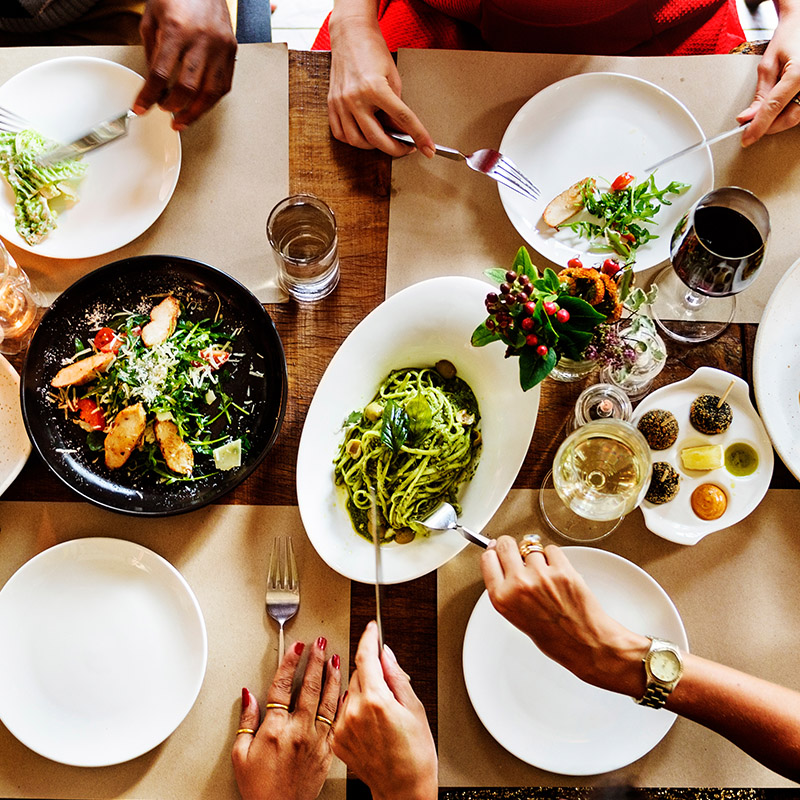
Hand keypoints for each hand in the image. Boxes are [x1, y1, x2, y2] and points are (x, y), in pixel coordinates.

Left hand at [133, 0, 236, 129]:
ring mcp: (220, 48)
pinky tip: (201, 106)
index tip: (141, 107)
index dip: (149, 95)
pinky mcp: (232, 52)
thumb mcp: (153, 18)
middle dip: (173, 106)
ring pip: (209, 93)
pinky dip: (211, 101)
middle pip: (187, 88)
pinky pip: (223, 86)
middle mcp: (201, 41)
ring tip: (182, 120)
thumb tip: (152, 82)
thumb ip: (152, 51)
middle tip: (163, 110)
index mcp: (177, 30)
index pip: (160, 74)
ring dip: (194, 112)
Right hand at [232, 638, 341, 799]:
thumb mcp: (240, 753)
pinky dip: (342, 702)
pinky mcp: (327, 750)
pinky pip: (337, 720)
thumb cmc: (259, 787)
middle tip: (319, 643)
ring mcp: (315, 740)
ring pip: (328, 700)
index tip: (296, 647)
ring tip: (335, 658)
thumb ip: (246, 721)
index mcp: (275, 729)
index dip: (289, 662)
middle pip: (309, 687)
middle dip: (315, 660)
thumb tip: (249, 695)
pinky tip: (346, 690)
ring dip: (332, 676)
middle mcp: (298, 731)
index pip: (282, 686)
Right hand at [327, 12, 434, 156]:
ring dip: (373, 147)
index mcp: (375, 88)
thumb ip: (397, 106)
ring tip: (384, 140)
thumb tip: (402, 131)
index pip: (402, 119)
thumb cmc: (373, 51)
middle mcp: (355, 98)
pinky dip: (353, 140)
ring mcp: (340, 103)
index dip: (418, 136)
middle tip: (406, 148)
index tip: (428, 149)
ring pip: (356, 141)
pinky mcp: (331, 104)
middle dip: (395, 149)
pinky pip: (340, 134)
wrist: (350, 34)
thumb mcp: (393, 77)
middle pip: (377, 139)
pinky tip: (364, 135)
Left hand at [332, 622, 437, 799]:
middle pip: (358, 673)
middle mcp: (355, 712)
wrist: (404, 790)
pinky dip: (355, 711)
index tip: (371, 629)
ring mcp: (344, 727)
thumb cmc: (416, 755)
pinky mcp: (337, 739)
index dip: (369, 638)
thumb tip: (386, 654)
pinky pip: (344, 712)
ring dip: (363, 693)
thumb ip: (397, 676)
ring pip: (350, 692)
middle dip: (372, 673)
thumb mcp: (415, 709)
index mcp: (376, 700)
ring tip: (382, 715)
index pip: (365, 656)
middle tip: (390, 689)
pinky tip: (371, 726)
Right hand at [480, 537, 648, 696]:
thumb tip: (503, 564)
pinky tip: (559, 575)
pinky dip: (555, 558)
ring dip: (538, 557)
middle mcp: (518, 584)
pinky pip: (552, 550)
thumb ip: (507, 590)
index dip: (494, 552)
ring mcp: (541, 576)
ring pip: (532, 547)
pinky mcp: (562, 570)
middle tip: (519, 553)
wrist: (585, 644)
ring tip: (547, 576)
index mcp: (502, 598)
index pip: (488, 559)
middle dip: (512, 547)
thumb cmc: (554, 637)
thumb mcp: (516, 616)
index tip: (498, 549)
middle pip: (506, 545)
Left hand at [738, 9, 799, 145]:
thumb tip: (747, 118)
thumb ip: (759, 95)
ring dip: (777, 121)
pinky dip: (787, 113)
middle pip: (789, 118)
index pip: (773, 108)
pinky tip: (777, 110)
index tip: (746, 139)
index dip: (757, 127)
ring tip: (762, 117)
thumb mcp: (768, 65)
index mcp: (799, 74)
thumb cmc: (789, 38)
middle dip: (767, 127)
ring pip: (797, 117)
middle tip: (750, 128)